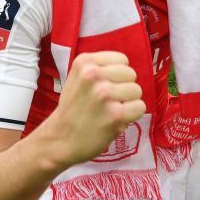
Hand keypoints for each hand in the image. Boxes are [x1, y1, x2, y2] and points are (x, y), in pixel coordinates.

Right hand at [47, 51, 145, 167]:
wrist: (59, 139)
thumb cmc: (72, 108)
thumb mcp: (78, 78)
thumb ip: (100, 69)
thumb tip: (128, 69)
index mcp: (85, 62)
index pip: (122, 60)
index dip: (118, 75)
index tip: (105, 86)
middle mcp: (94, 74)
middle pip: (131, 74)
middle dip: (123, 88)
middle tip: (107, 101)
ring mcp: (105, 94)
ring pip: (137, 90)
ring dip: (128, 102)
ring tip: (110, 110)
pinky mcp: (115, 114)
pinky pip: (140, 107)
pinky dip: (132, 115)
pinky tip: (116, 120)